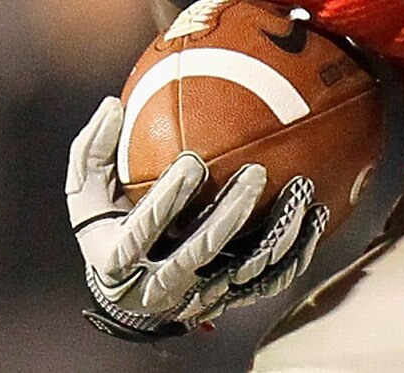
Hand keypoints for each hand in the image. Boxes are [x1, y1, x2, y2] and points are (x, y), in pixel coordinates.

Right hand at [66, 96, 330, 341]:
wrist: (126, 286)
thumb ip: (92, 150)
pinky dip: (295, 252)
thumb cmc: (105, 221)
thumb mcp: (84, 191)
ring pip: (242, 270)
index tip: (191, 161)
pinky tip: (318, 216)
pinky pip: (268, 280)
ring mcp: (199, 295)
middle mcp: (160, 285)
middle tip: (256, 173)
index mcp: (119, 259)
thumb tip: (113, 105)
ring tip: (301, 191)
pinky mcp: (229, 298)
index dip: (167, 200)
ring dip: (274, 233)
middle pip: (200, 253)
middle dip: (230, 215)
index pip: (144, 232)